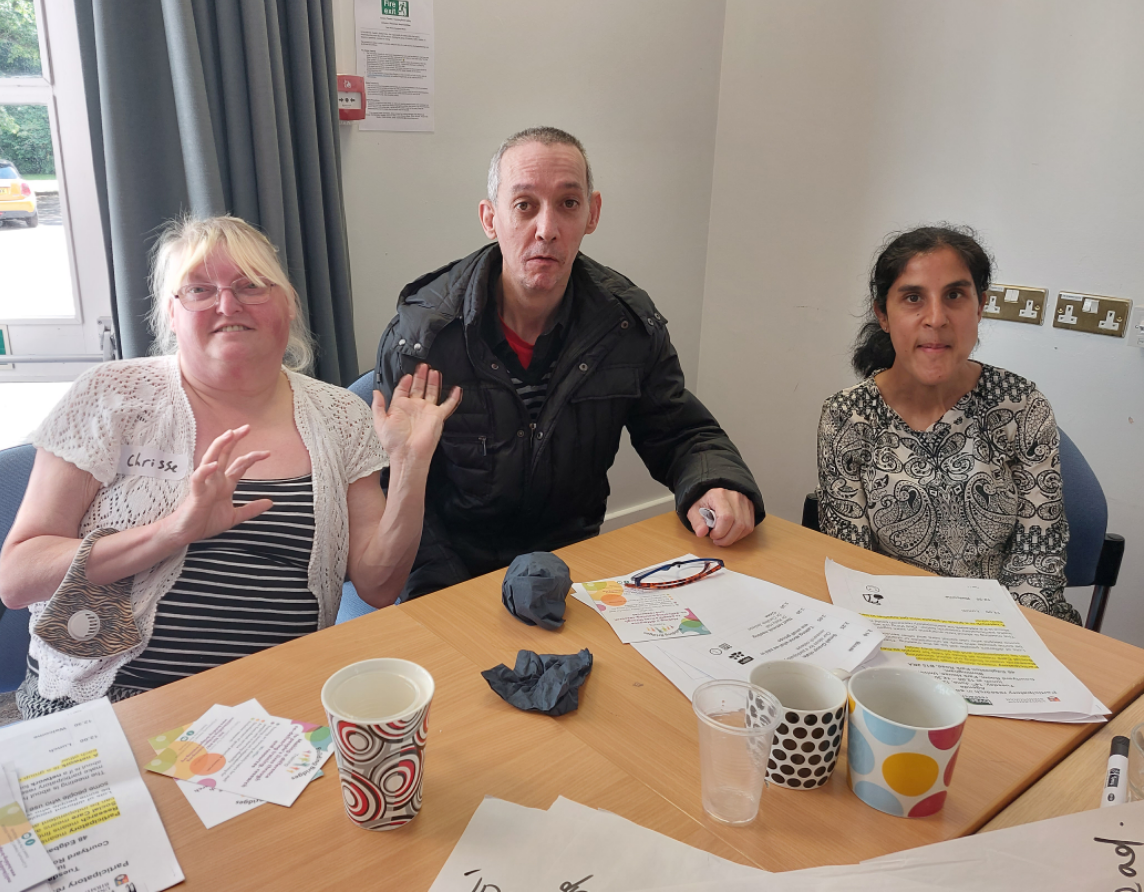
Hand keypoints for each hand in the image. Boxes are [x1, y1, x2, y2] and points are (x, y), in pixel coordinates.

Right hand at [166, 426, 271, 545]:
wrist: (185, 534)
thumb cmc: (205, 522)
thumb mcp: (234, 516)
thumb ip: (251, 509)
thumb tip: (270, 502)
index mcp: (224, 484)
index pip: (239, 464)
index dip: (253, 457)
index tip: (268, 453)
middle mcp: (214, 480)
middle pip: (224, 454)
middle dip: (234, 440)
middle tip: (246, 427)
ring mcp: (204, 485)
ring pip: (210, 460)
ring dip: (218, 446)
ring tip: (229, 434)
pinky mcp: (195, 495)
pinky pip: (198, 480)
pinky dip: (205, 471)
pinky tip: (213, 465)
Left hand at [372, 364, 461, 467]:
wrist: (408, 454)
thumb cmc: (394, 442)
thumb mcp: (380, 421)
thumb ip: (378, 406)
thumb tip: (376, 392)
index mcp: (400, 407)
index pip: (403, 389)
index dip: (405, 381)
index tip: (408, 374)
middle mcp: (414, 407)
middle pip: (419, 387)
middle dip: (420, 376)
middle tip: (423, 365)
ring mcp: (427, 410)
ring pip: (432, 392)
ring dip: (433, 381)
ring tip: (434, 371)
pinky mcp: (438, 416)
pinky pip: (448, 405)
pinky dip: (453, 397)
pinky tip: (456, 388)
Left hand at [687, 488, 755, 546]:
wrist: (712, 491)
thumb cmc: (703, 501)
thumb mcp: (694, 510)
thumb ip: (697, 522)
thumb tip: (701, 533)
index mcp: (719, 495)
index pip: (726, 517)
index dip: (720, 532)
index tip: (712, 535)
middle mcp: (735, 496)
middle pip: (738, 524)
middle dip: (727, 538)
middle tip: (717, 540)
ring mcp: (745, 501)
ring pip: (746, 527)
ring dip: (734, 538)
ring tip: (723, 537)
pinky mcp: (750, 507)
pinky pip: (750, 526)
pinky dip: (740, 534)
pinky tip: (730, 533)